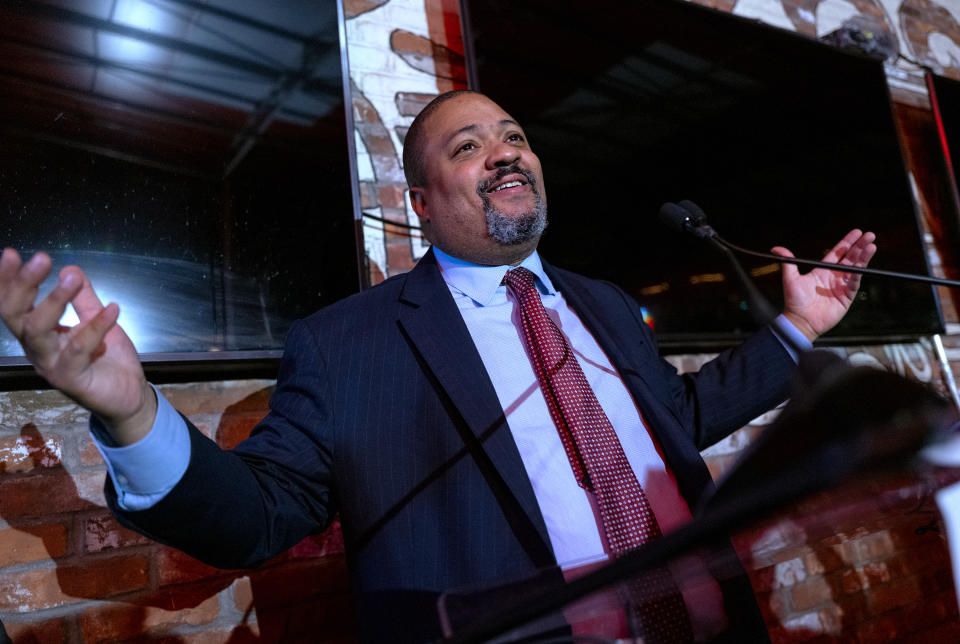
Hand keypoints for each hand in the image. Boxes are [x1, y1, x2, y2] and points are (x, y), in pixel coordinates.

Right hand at [0, 249, 154, 444]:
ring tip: (71, 279)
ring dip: (53, 301)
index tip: (11, 253)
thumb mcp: (96, 320)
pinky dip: (96, 326)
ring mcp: (52, 366)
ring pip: (38, 332)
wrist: (129, 396)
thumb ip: (83, 299)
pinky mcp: (72, 380)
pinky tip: (113, 308)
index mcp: (37, 334)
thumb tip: (70, 268)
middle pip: (16, 315)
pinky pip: (79, 349)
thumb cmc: (107, 359)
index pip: (13, 305)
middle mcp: (37, 349)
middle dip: (23, 285)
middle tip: (41, 258)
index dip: (8, 281)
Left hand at [773, 229, 876, 341]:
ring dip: (863, 258)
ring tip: (871, 246)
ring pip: (855, 269)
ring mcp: (841, 287)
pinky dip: (857, 276)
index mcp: (822, 270)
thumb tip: (776, 249)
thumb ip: (787, 262)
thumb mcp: (790, 278)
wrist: (800, 321)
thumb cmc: (794, 301)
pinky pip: (854, 285)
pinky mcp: (846, 298)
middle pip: (850, 258)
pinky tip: (861, 267)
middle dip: (860, 247)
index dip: (848, 242)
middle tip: (870, 235)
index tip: (857, 232)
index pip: (838, 253)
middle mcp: (833, 277)